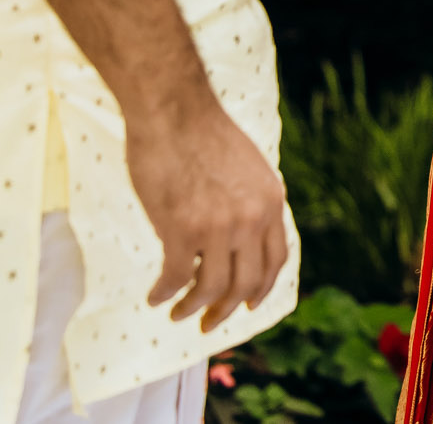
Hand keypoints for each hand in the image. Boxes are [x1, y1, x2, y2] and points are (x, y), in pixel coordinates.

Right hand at [127, 95, 289, 332]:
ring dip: (193, 308)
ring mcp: (219, 226)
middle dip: (227, 310)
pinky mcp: (182, 230)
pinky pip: (177, 278)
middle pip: (247, 282)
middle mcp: (252, 218)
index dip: (262, 287)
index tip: (248, 304)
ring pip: (212, 289)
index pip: (276, 259)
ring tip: (177, 313)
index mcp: (271, 201)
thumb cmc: (202, 134)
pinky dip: (165, 294)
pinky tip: (156, 297)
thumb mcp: (247, 167)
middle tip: (208, 323)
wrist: (174, 111)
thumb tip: (240, 237)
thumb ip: (250, 201)